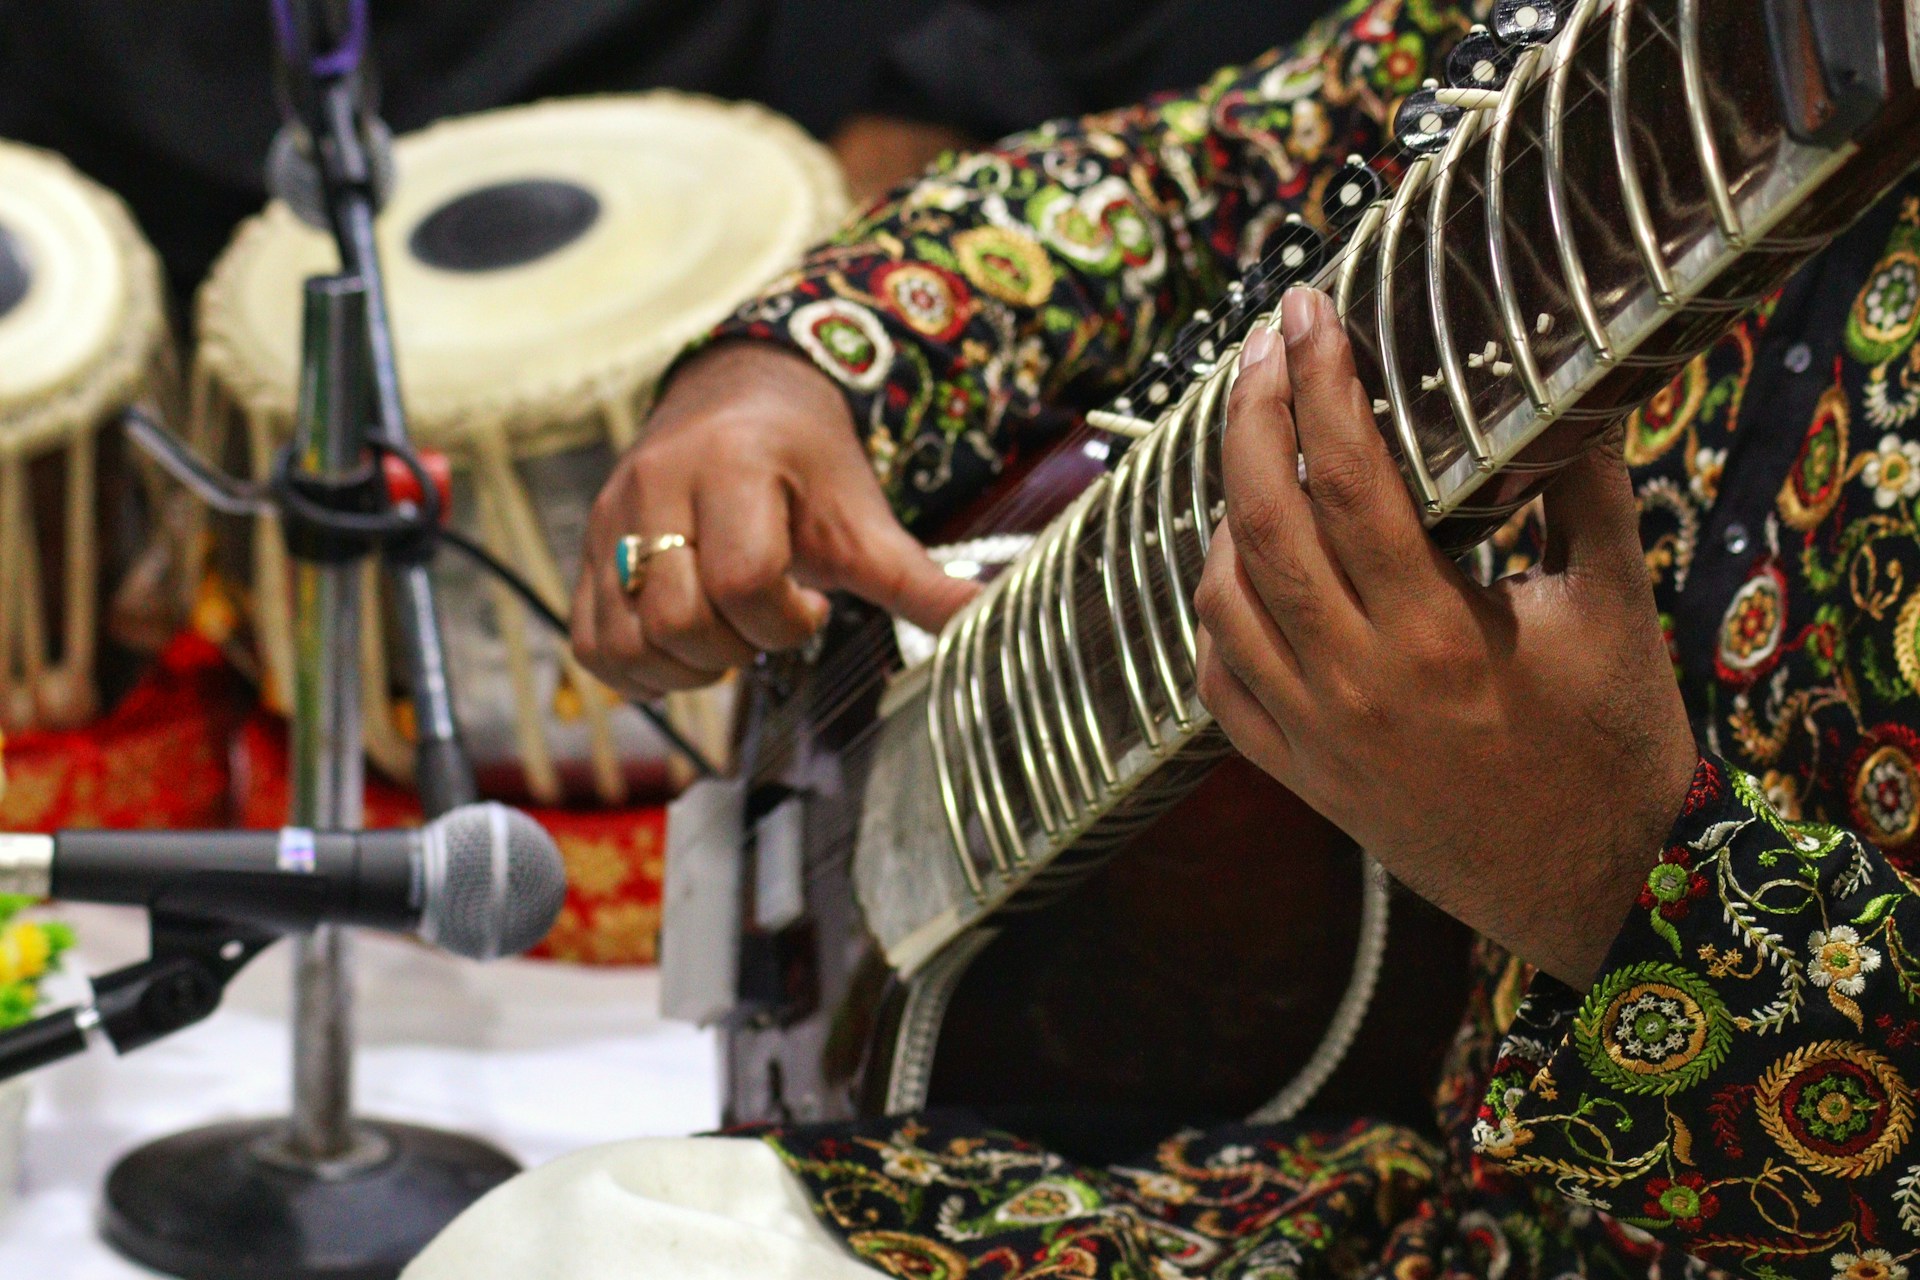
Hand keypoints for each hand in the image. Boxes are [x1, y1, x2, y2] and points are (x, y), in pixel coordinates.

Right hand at [571, 342, 976, 697]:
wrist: (741, 394)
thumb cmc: (809, 462)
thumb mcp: (864, 515)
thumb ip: (919, 580)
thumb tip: (990, 622)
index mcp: (732, 467)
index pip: (744, 580)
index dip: (784, 619)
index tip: (810, 604)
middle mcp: (657, 486)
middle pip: (678, 619)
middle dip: (736, 647)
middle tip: (767, 622)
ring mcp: (611, 518)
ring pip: (625, 641)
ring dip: (684, 666)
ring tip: (726, 633)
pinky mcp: (587, 548)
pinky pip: (591, 643)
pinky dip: (637, 669)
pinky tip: (685, 648)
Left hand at [1193, 288, 1698, 988]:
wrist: (1599, 898)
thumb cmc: (1614, 751)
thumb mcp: (1617, 610)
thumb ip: (1584, 494)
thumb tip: (1560, 395)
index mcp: (1437, 637)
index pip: (1349, 481)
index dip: (1320, 383)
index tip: (1308, 311)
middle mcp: (1355, 684)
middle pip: (1260, 524)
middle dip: (1251, 418)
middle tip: (1265, 348)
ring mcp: (1314, 737)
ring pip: (1221, 599)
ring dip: (1223, 511)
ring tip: (1260, 450)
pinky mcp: (1299, 778)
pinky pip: (1217, 681)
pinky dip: (1216, 613)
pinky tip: (1241, 568)